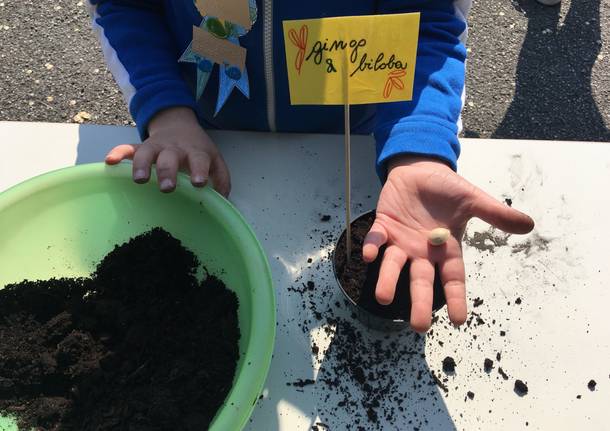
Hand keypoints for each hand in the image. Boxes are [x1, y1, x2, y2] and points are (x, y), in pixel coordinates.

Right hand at [105, 107, 230, 195]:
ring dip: (142, 165)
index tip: (198, 182)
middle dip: (168, 172)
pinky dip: (118, 153)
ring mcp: (156, 147)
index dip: (199, 170)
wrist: (179, 125)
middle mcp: (175, 149)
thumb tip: (223, 201)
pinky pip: (127, 148)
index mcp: (196, 152)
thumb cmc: (198, 152)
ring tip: (140, 179)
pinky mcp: (140, 147)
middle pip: (170, 158)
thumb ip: (221, 180)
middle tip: (167, 188)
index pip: (199, 160)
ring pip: (147, 153)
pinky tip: (109, 162)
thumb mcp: (215, 161)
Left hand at [363, 156, 534, 332]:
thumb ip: (495, 214)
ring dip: (387, 280)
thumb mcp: (473, 200)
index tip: (458, 320)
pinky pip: (375, 239)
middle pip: (421, 281)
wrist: (420, 170)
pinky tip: (369, 255)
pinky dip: (372, 246)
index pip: (452, 279)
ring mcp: (401, 241)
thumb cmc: (447, 189)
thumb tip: (528, 224)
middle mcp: (422, 252)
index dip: (455, 298)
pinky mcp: (383, 226)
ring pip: (393, 265)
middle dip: (420, 302)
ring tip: (383, 298)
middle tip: (419, 326)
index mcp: (446, 249)